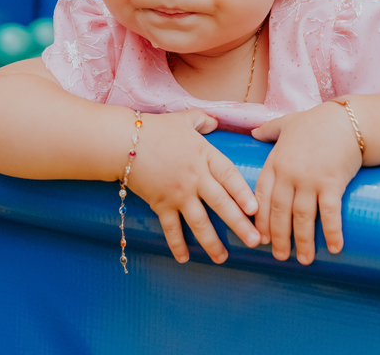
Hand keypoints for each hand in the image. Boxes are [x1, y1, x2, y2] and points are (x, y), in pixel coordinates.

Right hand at [127, 109, 260, 263]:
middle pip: (221, 204)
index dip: (243, 193)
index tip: (256, 209)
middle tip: (255, 242)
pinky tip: (184, 259)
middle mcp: (194, 177)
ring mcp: (177, 193)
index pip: (229, 176)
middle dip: (239, 224)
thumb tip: (216, 121)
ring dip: (212, 242)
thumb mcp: (184, 119)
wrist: (122, 142)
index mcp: (204, 155)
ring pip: (199, 222)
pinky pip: (171, 228)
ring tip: (223, 258)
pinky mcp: (160, 204)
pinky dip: (177, 245)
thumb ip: (203, 121)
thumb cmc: (155, 129)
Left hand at [251, 101, 362, 263]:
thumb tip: (253, 132)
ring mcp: (310, 180)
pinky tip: (335, 249)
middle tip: (280, 257)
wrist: (347, 119)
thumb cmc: (317, 121)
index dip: (260, 220)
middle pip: (280, 212)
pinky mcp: (332, 183)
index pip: (261, 197)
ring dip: (303, 242)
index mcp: (275, 162)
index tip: (260, 239)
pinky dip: (332, 233)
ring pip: (302, 218)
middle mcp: (289, 174)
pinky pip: (330, 213)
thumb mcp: (287, 123)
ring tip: (304, 260)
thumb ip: (268, 130)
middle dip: (279, 238)